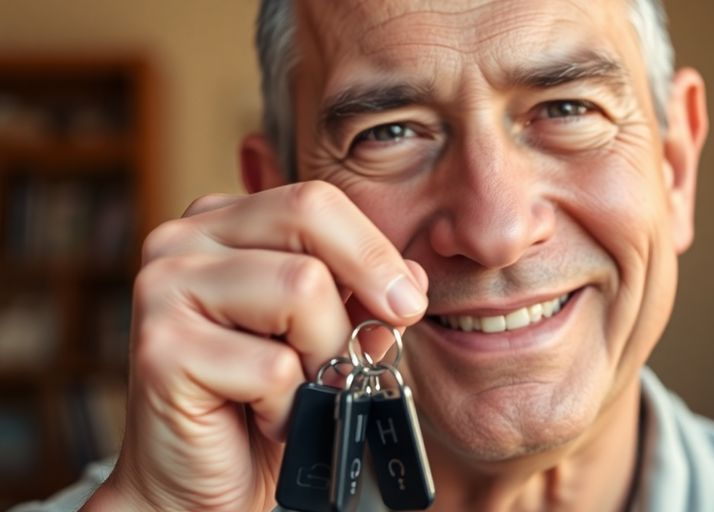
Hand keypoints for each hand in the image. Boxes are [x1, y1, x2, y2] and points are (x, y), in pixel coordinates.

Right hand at [83, 181, 427, 510]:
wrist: (198, 482)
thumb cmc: (262, 402)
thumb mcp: (326, 337)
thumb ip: (364, 299)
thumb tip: (411, 278)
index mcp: (221, 224)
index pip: (314, 202)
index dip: (374, 249)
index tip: (407, 302)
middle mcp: (181, 240)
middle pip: (307, 219)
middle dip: (360, 286)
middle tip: (375, 339)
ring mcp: (162, 288)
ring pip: (301, 288)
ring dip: (323, 357)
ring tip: (301, 390)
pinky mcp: (160, 349)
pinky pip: (274, 366)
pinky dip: (290, 406)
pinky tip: (266, 418)